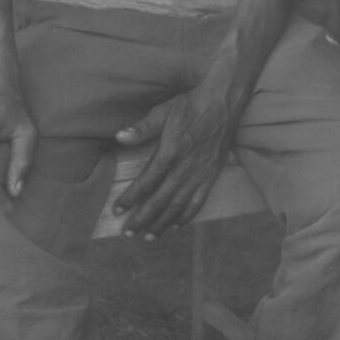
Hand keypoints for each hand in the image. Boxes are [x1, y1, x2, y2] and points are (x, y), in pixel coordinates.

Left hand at [114, 89, 236, 238]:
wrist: (222, 103)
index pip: (146, 182)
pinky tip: (176, 224)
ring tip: (148, 236)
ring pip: (178, 205)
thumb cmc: (190, 106)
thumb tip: (120, 137)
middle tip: (128, 233)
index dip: (130, 198)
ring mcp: (200, 174)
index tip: (117, 210)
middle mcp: (184, 168)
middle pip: (160, 200)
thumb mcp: (163, 112)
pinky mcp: (212, 175)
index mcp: (170, 152)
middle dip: (142, 218)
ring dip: (162, 223)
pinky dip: (187, 215)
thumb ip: (142, 128)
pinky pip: (199, 201)